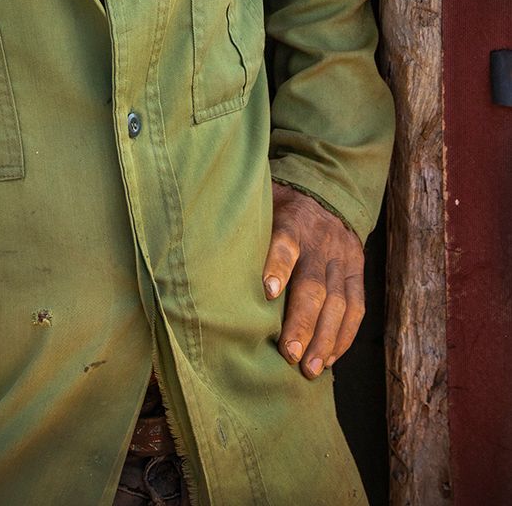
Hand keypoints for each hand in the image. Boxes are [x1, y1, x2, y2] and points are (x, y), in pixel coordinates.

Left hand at [262, 181, 364, 379]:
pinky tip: (329, 359)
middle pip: (314, 284)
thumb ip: (244, 226)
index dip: (277, 266)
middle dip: (303, 321)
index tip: (268, 293)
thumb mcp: (260, 204)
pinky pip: (356, 307)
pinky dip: (344, 336)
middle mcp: (320, 239)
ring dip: (324, 338)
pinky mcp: (356, 271)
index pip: (285, 242)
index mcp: (291, 220)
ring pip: (339, 301)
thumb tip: (204, 253)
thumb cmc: (278, 206)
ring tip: (310, 369)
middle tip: (290, 354)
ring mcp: (342, 256)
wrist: (325, 192)